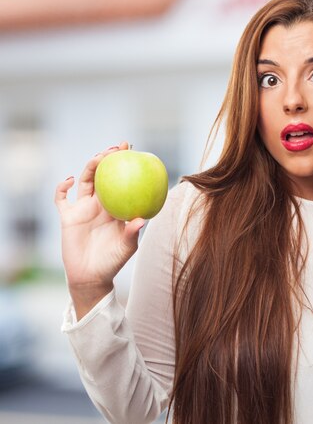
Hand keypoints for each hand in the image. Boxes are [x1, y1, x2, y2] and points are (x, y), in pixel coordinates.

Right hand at [54, 142, 144, 318]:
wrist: (92, 276)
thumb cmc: (113, 261)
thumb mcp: (127, 247)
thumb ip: (132, 233)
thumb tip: (140, 220)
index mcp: (116, 207)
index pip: (122, 182)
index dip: (125, 166)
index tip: (132, 151)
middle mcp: (100, 204)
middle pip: (103, 175)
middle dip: (108, 159)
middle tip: (116, 148)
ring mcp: (83, 208)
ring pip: (85, 181)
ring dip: (90, 167)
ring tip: (98, 158)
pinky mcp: (67, 216)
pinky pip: (61, 198)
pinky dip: (62, 187)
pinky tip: (70, 179)